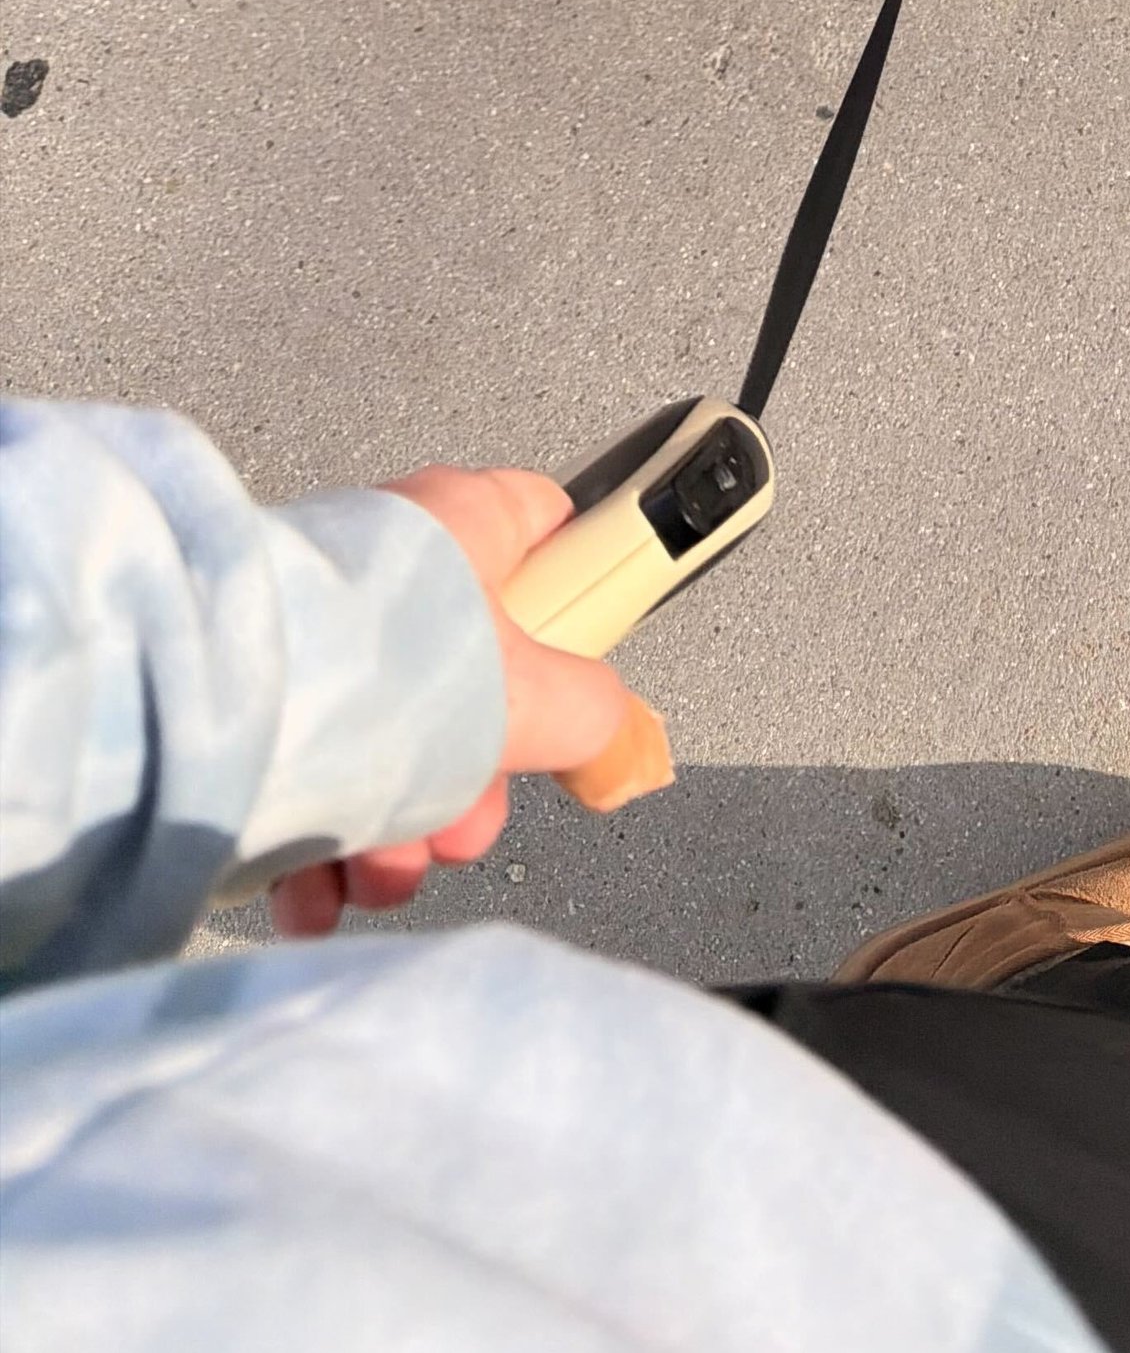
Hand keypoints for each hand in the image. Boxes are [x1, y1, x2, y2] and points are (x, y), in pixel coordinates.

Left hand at [269, 466, 630, 939]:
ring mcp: (319, 651)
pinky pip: (309, 794)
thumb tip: (623, 751)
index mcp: (460, 528)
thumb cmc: (366, 666)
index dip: (576, 597)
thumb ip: (597, 719)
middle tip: (457, 819)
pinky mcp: (254, 718)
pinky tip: (313, 888)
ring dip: (395, 839)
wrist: (218, 718)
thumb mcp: (531, 696)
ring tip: (373, 867)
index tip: (585, 669)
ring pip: (389, 758)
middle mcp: (386, 579)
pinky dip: (316, 859)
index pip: (546, 528)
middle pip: (471, 690)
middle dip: (469, 789)